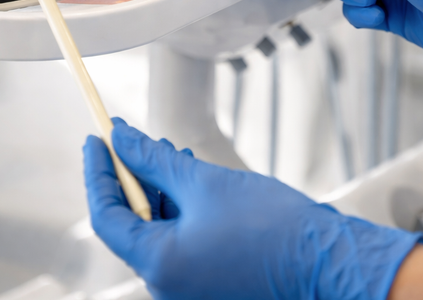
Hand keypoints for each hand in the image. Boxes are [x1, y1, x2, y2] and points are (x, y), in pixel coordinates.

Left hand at [84, 121, 420, 299]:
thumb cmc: (271, 226)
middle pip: (131, 222)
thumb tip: (121, 138)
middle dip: (132, 176)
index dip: (99, 172)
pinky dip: (177, 208)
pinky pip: (178, 241)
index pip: (107, 215)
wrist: (327, 261)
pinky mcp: (207, 283)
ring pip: (156, 230)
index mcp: (160, 266)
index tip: (96, 138)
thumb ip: (154, 159)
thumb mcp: (203, 182)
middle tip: (134, 137)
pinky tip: (189, 179)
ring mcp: (188, 289)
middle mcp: (167, 286)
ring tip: (170, 152)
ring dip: (157, 189)